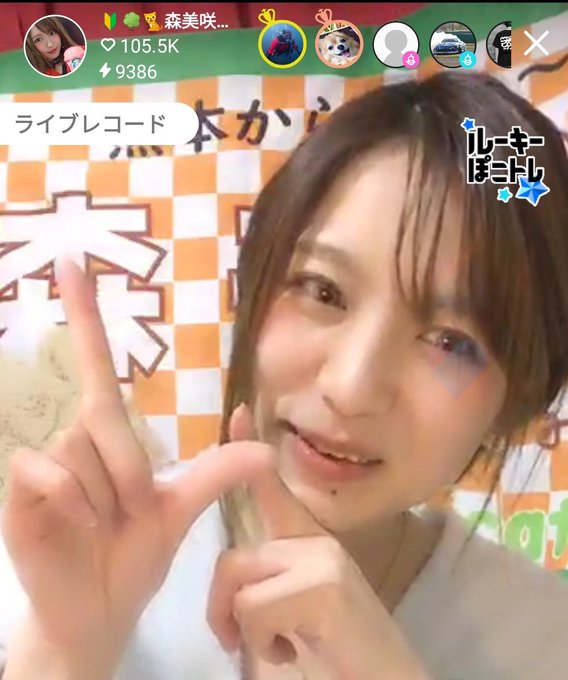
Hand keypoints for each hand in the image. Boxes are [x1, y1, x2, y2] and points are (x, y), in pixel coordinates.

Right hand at [0, 259, 272, 658]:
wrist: (98, 611)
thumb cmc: (135, 555)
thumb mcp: (181, 512)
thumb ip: (214, 476)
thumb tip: (264, 447)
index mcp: (110, 435)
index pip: (98, 365)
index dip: (88, 314)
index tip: (72, 262)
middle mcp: (74, 436)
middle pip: (107, 422)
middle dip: (132, 476)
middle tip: (131, 517)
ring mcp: (46, 461)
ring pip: (85, 451)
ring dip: (107, 498)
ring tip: (104, 528)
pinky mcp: (22, 490)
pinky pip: (53, 473)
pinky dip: (77, 504)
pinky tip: (78, 528)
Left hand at [207, 405, 431, 679]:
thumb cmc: (337, 653)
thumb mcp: (293, 611)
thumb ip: (269, 584)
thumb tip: (234, 583)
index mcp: (309, 544)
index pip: (274, 489)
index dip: (250, 451)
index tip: (235, 413)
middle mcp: (318, 541)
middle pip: (232, 559)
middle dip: (223, 608)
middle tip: (239, 640)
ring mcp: (323, 559)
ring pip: (240, 584)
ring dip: (245, 630)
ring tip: (281, 648)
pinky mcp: (325, 585)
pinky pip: (255, 608)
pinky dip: (262, 643)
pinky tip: (294, 653)